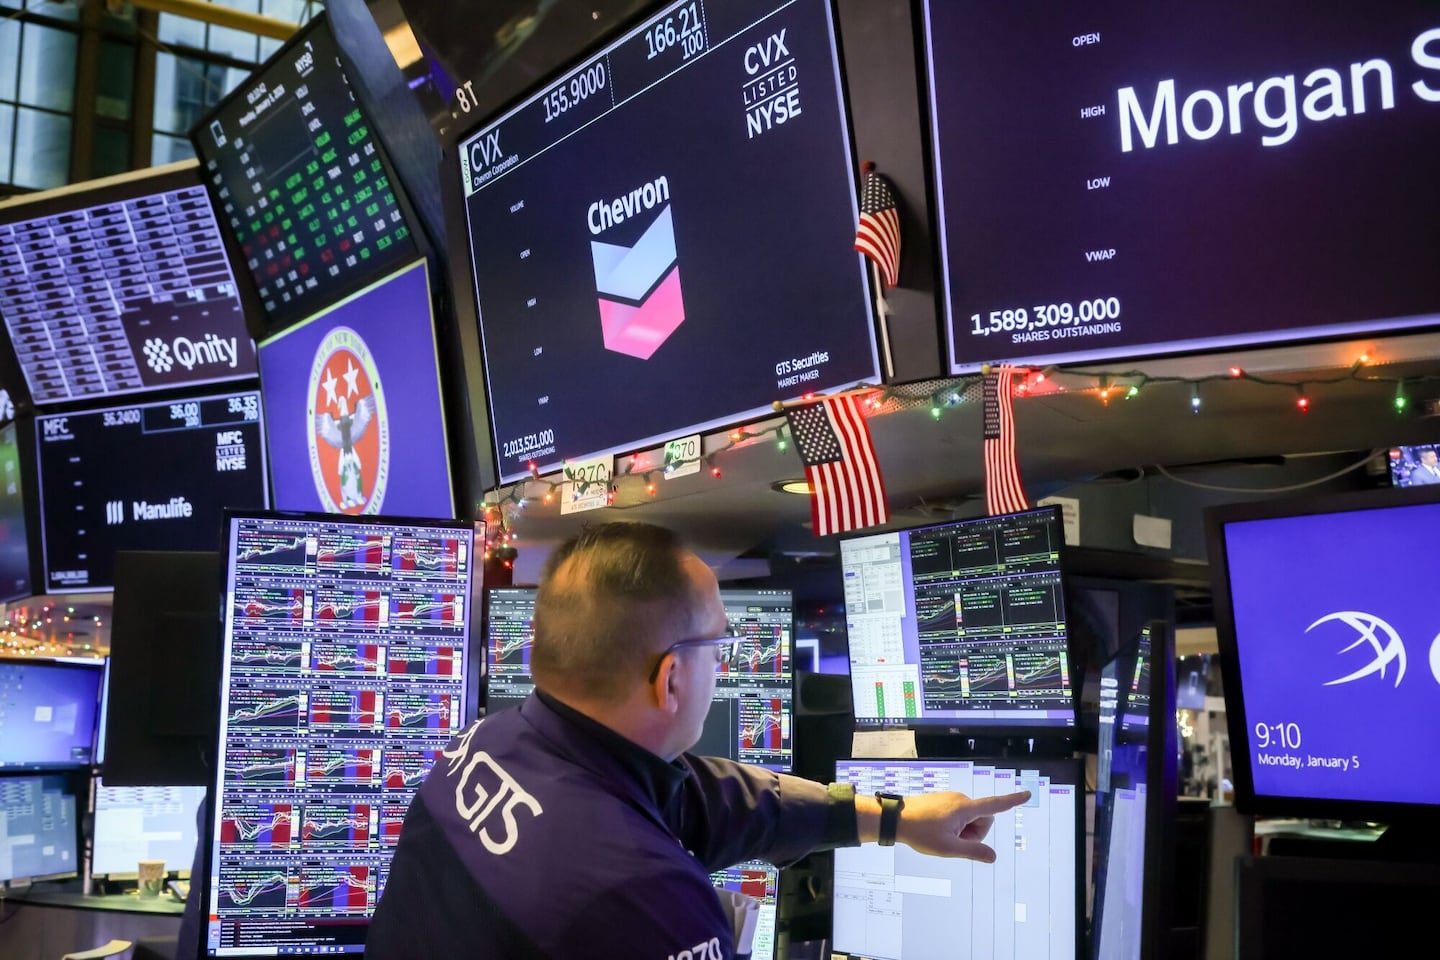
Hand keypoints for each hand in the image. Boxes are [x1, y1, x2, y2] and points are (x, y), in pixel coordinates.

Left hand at [859, 790, 1031, 861]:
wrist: (895, 818)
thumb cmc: (920, 833)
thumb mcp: (948, 848)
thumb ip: (973, 852)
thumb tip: (993, 856)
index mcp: (965, 808)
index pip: (994, 805)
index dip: (1012, 801)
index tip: (1027, 794)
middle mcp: (961, 799)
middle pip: (983, 819)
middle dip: (975, 833)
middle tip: (953, 841)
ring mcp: (952, 798)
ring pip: (970, 819)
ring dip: (963, 830)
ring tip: (942, 835)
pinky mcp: (944, 800)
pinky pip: (959, 815)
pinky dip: (955, 826)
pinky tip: (937, 830)